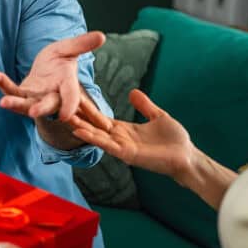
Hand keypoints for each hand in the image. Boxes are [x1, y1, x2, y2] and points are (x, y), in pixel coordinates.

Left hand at [0, 31, 107, 123]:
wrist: (47, 67)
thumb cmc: (60, 60)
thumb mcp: (69, 49)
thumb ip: (82, 44)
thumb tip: (102, 35)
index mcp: (67, 84)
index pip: (71, 96)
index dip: (70, 105)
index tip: (66, 116)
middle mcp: (52, 95)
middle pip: (47, 105)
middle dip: (40, 109)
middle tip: (33, 112)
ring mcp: (36, 97)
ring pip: (26, 104)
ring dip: (15, 103)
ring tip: (3, 102)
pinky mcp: (22, 94)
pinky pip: (12, 91)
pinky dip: (4, 85)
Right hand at [68, 89, 194, 182]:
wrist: (186, 156)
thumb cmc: (175, 140)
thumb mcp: (158, 116)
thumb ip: (144, 105)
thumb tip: (133, 92)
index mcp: (125, 129)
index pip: (101, 117)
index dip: (88, 108)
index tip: (74, 98)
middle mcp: (120, 138)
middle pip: (94, 125)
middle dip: (79, 116)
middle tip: (60, 106)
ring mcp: (122, 146)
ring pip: (96, 135)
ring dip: (80, 127)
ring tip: (64, 117)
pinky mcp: (127, 154)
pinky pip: (106, 145)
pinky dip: (93, 138)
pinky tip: (80, 131)